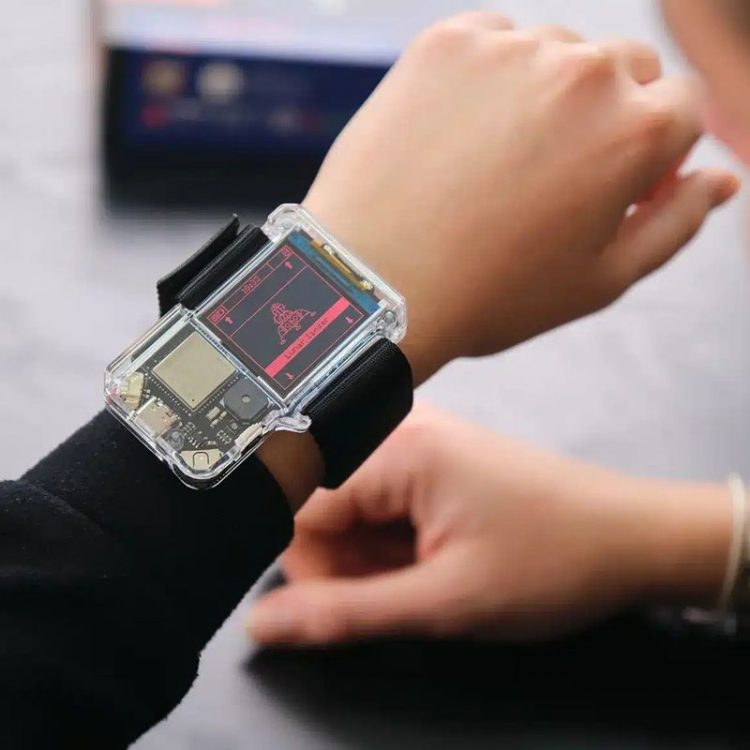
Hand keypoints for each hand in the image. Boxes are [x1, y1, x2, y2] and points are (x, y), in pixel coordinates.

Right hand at [248, 405, 731, 644]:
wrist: (630, 538)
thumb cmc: (553, 560)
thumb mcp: (444, 600)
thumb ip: (345, 613)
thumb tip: (265, 623)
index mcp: (398, 448)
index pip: (300, 510)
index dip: (315, 571)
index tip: (355, 605)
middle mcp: (402, 429)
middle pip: (325, 506)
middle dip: (351, 564)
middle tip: (405, 593)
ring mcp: (421, 438)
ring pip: (354, 509)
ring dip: (377, 555)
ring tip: (430, 573)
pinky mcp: (436, 454)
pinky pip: (384, 501)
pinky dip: (397, 541)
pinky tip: (434, 555)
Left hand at [304, 13, 738, 383]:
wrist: (372, 283)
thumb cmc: (490, 294)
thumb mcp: (601, 281)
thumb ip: (676, 222)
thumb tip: (723, 178)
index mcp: (634, 132)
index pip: (684, 106)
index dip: (657, 149)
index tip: (622, 181)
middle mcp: (581, 73)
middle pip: (628, 69)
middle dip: (612, 114)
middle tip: (560, 174)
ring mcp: (510, 49)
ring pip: (561, 51)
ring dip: (551, 92)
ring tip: (503, 160)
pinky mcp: (446, 42)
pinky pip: (495, 40)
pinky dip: (494, 76)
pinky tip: (466, 132)